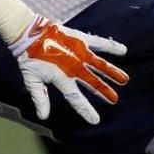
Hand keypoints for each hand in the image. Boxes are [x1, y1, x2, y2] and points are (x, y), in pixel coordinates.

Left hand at [7, 17, 128, 124]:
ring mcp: (78, 52)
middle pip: (92, 82)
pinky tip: (123, 50)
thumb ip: (40, 98)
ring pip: (100, 65)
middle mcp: (73, 66)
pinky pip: (99, 43)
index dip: (85, 110)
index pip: (75, 98)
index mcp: (61, 77)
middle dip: (104, 91)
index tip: (95, 120)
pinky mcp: (80, 39)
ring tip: (124, 80)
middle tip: (114, 100)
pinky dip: (111, 46)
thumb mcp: (31, 80)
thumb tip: (43, 117)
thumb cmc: (29, 58)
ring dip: (112, 72)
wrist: (28, 33)